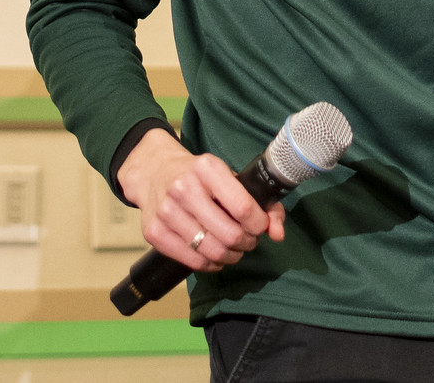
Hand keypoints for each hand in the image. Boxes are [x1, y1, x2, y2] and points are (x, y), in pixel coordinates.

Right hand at [117, 127, 282, 271]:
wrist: (154, 172)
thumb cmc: (200, 178)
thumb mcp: (231, 178)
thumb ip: (263, 203)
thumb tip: (278, 235)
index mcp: (207, 168)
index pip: (244, 208)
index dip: (259, 225)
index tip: (259, 226)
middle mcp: (183, 188)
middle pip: (230, 234)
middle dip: (247, 243)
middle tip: (247, 240)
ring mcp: (166, 211)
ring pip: (212, 252)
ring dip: (231, 256)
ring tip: (232, 248)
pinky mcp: (154, 233)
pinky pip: (193, 262)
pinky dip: (211, 265)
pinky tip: (214, 256)